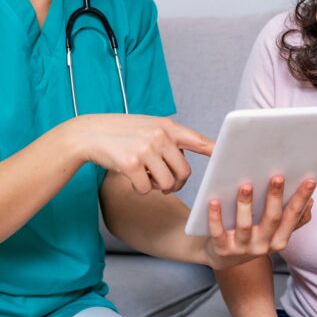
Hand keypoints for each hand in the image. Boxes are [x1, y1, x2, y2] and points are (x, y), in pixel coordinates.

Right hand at [72, 114, 213, 194]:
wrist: (89, 133)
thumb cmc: (121, 133)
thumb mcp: (148, 127)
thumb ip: (167, 139)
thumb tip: (184, 161)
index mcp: (166, 126)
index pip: (196, 140)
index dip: (213, 150)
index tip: (227, 156)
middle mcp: (159, 136)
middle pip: (184, 172)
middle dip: (176, 183)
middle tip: (164, 183)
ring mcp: (145, 149)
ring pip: (167, 184)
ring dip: (157, 187)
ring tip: (146, 178)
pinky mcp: (130, 164)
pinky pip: (145, 189)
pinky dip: (140, 190)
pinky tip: (131, 178)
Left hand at [204, 176, 315, 269]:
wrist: (219, 255)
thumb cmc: (250, 235)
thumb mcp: (273, 231)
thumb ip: (291, 219)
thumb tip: (310, 202)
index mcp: (278, 238)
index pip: (293, 216)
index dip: (302, 199)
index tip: (310, 180)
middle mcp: (263, 246)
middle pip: (272, 220)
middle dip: (276, 197)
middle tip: (278, 177)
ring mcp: (242, 248)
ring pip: (245, 226)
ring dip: (246, 205)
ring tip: (246, 185)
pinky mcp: (221, 248)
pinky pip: (218, 232)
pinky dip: (216, 217)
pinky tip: (213, 201)